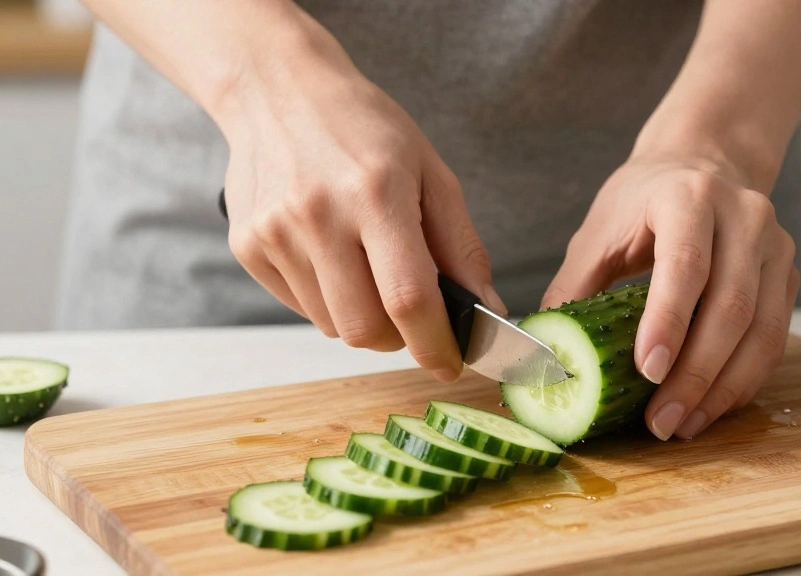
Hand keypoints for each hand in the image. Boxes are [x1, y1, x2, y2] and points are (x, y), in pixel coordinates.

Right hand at [218, 31, 505, 381]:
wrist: (278, 89)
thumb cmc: (365, 128)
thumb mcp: (431, 172)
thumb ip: (462, 247)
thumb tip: (487, 310)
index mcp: (375, 193)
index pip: (408, 298)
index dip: (435, 344)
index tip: (452, 363)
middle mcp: (317, 217)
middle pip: (365, 328)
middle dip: (400, 340)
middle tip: (413, 317)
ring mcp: (275, 235)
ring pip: (332, 327)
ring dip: (364, 319)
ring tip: (368, 271)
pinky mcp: (248, 248)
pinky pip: (301, 308)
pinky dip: (329, 302)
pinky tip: (333, 257)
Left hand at [541, 156, 799, 440]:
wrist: (702, 161)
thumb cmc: (642, 200)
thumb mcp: (598, 231)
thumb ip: (573, 288)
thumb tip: (546, 353)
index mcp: (688, 196)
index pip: (687, 263)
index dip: (669, 322)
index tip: (646, 372)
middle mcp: (743, 216)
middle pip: (731, 306)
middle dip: (695, 374)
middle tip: (660, 421)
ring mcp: (773, 246)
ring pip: (762, 332)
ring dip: (722, 389)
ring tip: (682, 424)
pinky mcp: (786, 276)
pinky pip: (773, 340)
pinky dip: (742, 381)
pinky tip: (709, 406)